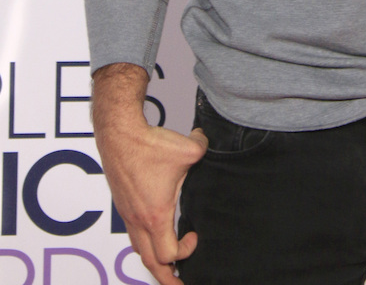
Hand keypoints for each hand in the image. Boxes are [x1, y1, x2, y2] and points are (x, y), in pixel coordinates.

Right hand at [92, 66, 207, 284]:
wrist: (119, 134)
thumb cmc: (149, 145)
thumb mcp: (189, 149)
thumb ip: (204, 149)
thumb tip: (207, 142)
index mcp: (155, 215)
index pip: (167, 254)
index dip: (185, 253)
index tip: (195, 236)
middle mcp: (138, 220)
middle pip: (149, 262)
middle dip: (165, 278)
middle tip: (179, 284)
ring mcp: (127, 213)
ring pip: (138, 249)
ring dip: (152, 260)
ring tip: (165, 267)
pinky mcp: (122, 204)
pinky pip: (132, 233)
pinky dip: (143, 242)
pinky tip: (152, 234)